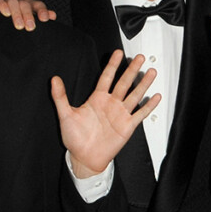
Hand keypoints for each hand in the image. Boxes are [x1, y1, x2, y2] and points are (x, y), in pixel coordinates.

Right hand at [0, 0, 56, 30]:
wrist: (2, 17)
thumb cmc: (20, 20)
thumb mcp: (32, 20)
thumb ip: (42, 17)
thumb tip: (53, 16)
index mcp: (31, 5)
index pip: (39, 5)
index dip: (42, 11)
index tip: (44, 19)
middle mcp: (21, 2)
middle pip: (26, 5)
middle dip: (28, 16)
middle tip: (30, 27)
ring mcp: (9, 1)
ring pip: (14, 3)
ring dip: (17, 14)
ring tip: (19, 25)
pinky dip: (2, 5)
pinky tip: (6, 13)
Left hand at [53, 50, 160, 176]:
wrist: (84, 158)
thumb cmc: (75, 138)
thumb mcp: (65, 115)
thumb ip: (60, 97)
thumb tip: (54, 80)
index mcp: (97, 99)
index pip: (107, 77)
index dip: (113, 65)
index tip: (118, 53)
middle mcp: (111, 104)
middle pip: (124, 83)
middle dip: (132, 69)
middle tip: (139, 57)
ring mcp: (120, 114)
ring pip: (134, 95)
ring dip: (143, 84)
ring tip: (151, 72)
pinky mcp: (128, 126)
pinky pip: (140, 114)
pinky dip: (149, 106)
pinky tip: (156, 97)